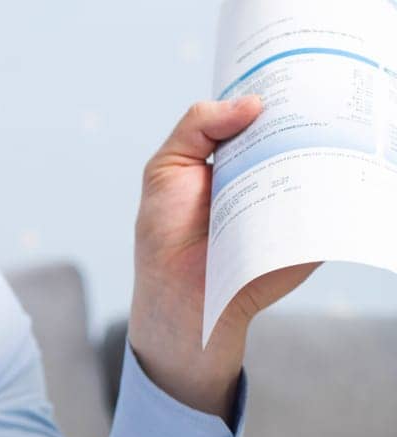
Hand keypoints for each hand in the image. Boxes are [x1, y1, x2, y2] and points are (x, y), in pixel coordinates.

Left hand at [128, 97, 317, 418]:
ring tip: (324, 130)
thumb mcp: (166, 167)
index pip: (268, 117)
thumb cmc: (165, 233)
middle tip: (314, 99)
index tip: (289, 79)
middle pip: (299, 134)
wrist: (179, 296)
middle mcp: (269, 174)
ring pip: (321, 163)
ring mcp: (291, 201)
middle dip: (304, 118)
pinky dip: (332, 185)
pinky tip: (329, 169)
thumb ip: (197, 126)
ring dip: (321, 147)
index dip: (278, 97)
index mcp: (238, 157)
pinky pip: (330, 202)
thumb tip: (252, 102)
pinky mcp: (307, 230)